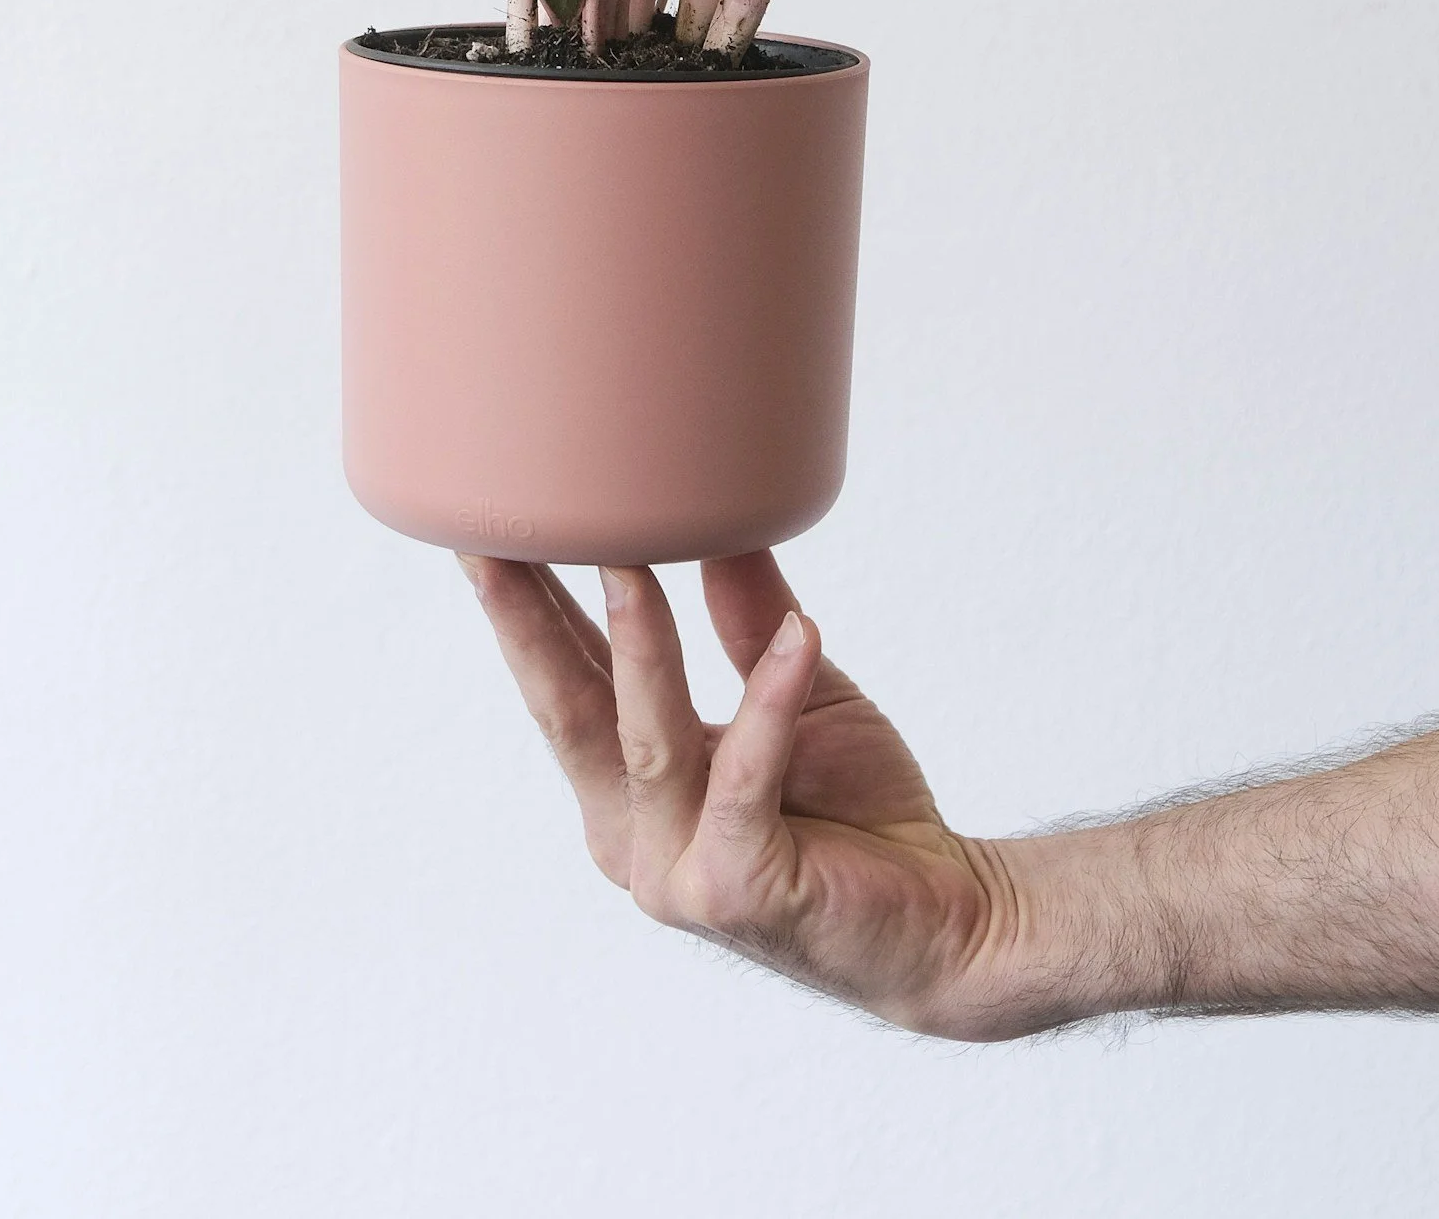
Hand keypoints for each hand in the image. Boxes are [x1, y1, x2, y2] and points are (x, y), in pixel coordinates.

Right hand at [457, 548, 1049, 1038]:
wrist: (951, 916)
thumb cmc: (860, 809)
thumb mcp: (796, 691)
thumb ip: (749, 622)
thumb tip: (718, 522)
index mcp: (628, 792)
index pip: (564, 683)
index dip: (524, 608)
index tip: (487, 530)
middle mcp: (632, 836)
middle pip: (566, 711)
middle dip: (524, 621)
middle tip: (489, 537)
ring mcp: (676, 870)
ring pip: (648, 738)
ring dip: (638, 642)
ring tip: (628, 558)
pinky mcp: (737, 889)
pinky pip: (747, 778)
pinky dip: (770, 703)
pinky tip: (800, 637)